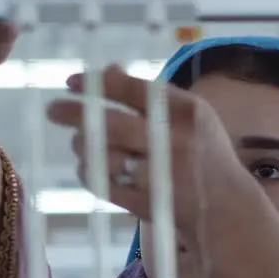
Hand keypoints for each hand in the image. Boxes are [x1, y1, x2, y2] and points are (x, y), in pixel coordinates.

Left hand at [44, 65, 245, 237]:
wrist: (227, 210)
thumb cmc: (202, 154)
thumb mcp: (189, 117)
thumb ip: (151, 95)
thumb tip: (109, 67)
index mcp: (187, 111)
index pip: (132, 89)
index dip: (96, 83)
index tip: (71, 81)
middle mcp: (176, 141)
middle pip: (112, 123)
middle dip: (75, 114)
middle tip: (52, 110)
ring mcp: (162, 174)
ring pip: (103, 154)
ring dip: (83, 147)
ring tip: (82, 144)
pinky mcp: (148, 202)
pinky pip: (102, 183)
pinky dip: (89, 173)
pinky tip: (90, 167)